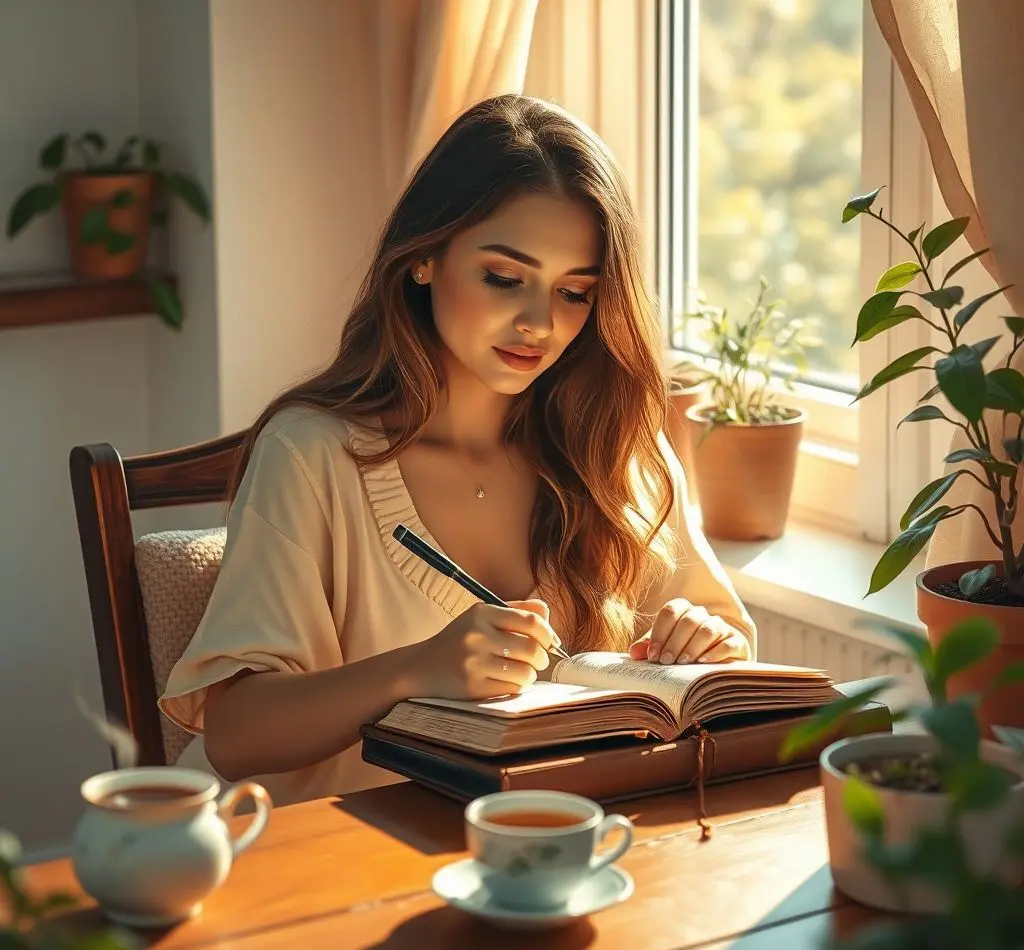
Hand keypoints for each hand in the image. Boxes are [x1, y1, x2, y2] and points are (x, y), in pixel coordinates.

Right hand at [410, 599, 556, 699]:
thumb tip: (547, 615)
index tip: (550, 642)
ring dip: (530, 675)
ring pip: (525, 672)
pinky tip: (507, 682)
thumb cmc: (459, 641)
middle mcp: (477, 635)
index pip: (531, 620)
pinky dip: (516, 686)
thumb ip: (516, 610)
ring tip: (521, 672)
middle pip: (532, 648)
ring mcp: (473, 662)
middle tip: (538, 661)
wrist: (421, 667)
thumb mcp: (481, 617)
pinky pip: (512, 688)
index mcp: (482, 613)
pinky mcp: (472, 687)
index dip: (548, 633)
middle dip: (542, 657)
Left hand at [627, 599, 750, 664]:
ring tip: (682, 663)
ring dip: (693, 647)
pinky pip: (728, 643)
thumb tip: (634, 653)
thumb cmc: (683, 652)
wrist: (715, 662)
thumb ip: (649, 647)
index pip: (670, 611)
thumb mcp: (665, 647)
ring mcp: (721, 626)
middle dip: (675, 642)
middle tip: (666, 662)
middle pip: (689, 620)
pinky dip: (715, 652)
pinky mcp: (736, 641)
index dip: (660, 633)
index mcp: (683, 610)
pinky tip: (703, 662)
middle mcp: (702, 614)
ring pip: (708, 629)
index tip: (653, 655)